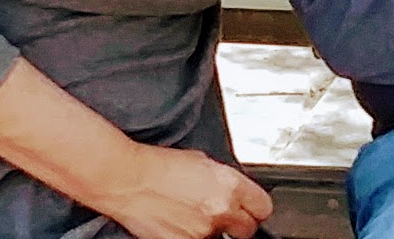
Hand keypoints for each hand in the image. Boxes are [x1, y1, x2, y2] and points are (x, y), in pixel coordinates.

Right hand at [99, 143, 272, 238]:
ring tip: (193, 212)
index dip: (257, 207)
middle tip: (226, 214)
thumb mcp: (204, 163)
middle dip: (239, 223)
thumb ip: (225, 181)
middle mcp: (220, 211)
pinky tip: (180, 220)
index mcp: (229, 185)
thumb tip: (235, 192)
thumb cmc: (162, 166)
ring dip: (213, 229)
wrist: (130, 179)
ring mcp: (201, 232)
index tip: (252, 208)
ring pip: (220, 238)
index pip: (263, 208)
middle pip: (248, 230)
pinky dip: (192, 234)